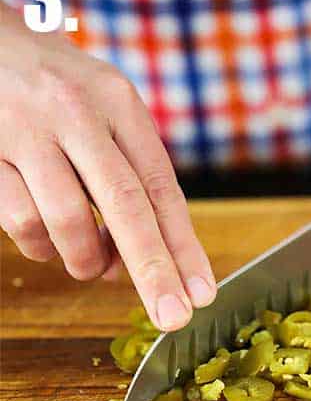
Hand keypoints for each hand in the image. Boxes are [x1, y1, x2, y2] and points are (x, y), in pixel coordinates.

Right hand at [0, 6, 215, 329]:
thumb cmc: (56, 85)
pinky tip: (47, 241)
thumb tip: (129, 263)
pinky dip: (38, 245)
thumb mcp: (103, 108)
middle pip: (126, 203)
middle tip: (172, 315)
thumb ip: (124, 175)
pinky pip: (18, 219)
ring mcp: (28, 130)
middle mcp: (78, 112)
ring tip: (90, 266)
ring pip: (65, 220)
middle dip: (153, 268)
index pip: (161, 183)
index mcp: (119, 101)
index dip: (184, 243)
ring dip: (84, 259)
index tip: (202, 291)